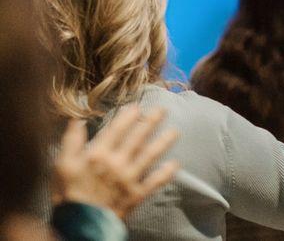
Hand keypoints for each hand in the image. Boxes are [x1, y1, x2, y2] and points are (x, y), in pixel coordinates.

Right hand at [52, 106, 179, 218]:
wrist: (78, 224)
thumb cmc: (68, 193)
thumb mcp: (61, 164)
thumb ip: (71, 141)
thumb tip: (77, 120)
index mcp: (98, 153)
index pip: (117, 129)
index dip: (128, 116)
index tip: (138, 106)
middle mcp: (117, 162)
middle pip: (137, 138)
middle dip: (151, 122)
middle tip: (163, 110)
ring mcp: (129, 178)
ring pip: (150, 155)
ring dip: (163, 142)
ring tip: (175, 132)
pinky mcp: (137, 194)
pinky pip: (154, 181)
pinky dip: (165, 173)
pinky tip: (175, 164)